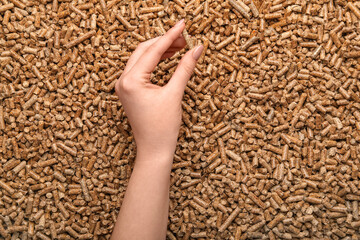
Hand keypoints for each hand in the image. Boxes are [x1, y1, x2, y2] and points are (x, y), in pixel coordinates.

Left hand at [115, 20, 203, 158]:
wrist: (154, 150)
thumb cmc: (162, 128)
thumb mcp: (175, 94)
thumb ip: (185, 68)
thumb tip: (197, 49)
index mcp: (131, 81)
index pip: (153, 50)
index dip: (170, 36)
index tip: (183, 25)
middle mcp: (123, 81)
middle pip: (144, 50)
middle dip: (165, 42)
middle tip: (185, 38)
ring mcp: (124, 86)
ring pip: (141, 58)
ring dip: (160, 50)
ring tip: (180, 46)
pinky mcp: (129, 91)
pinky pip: (140, 69)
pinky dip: (154, 61)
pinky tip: (168, 58)